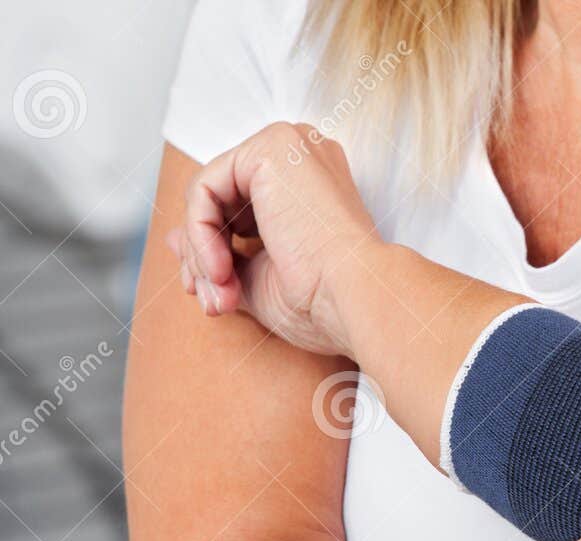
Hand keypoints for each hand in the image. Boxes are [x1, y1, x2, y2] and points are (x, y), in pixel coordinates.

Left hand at [165, 122, 377, 354]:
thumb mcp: (259, 279)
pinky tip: (219, 269)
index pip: (239, 208)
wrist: (357, 301)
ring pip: (208, 194)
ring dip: (200, 252)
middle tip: (212, 302)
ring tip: (219, 294)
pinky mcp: (272, 148)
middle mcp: (303, 157)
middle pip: (221, 198)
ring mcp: (290, 146)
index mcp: (310, 185)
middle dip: (203, 255)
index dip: (215, 254)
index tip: (215, 299)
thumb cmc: (324, 301)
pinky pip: (204, 188)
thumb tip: (172, 239)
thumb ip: (218, 255)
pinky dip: (200, 234)